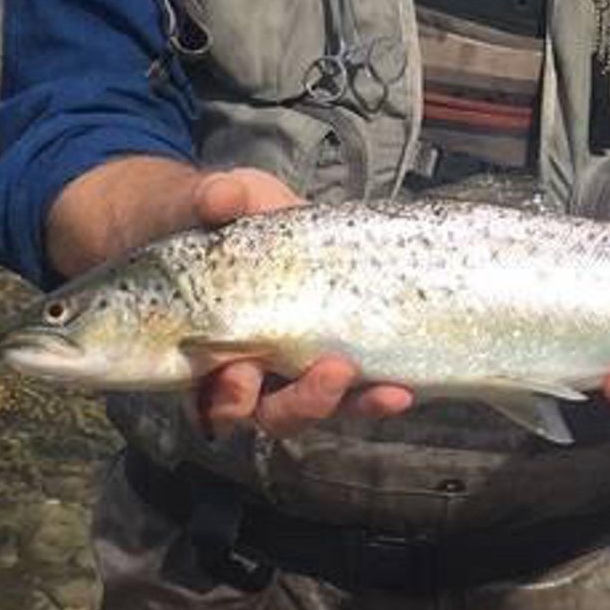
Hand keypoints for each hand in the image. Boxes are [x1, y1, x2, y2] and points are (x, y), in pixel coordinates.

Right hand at [187, 170, 414, 439]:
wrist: (256, 210)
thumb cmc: (223, 214)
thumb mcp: (217, 200)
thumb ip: (214, 199)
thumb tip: (218, 198)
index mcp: (205, 345)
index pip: (209, 395)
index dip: (226, 398)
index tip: (242, 374)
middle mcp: (248, 368)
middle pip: (270, 412)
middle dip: (301, 403)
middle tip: (331, 373)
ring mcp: (293, 366)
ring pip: (317, 407)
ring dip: (352, 404)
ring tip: (387, 392)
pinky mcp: (334, 352)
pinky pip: (354, 389)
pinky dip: (376, 393)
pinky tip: (403, 387)